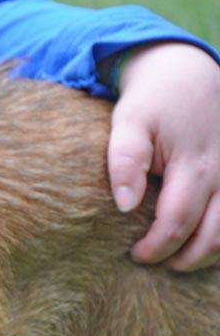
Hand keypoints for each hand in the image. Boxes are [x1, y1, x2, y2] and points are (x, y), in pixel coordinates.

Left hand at [107, 42, 219, 270]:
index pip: (178, 223)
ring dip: (209, 253)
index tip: (135, 255)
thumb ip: (125, 161)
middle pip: (214, 237)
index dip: (156, 247)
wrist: (186, 73)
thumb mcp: (128, 123)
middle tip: (156, 263)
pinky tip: (204, 241)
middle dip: (184, 258)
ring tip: (179, 259)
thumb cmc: (152, 101)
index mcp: (196, 166)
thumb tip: (125, 206)